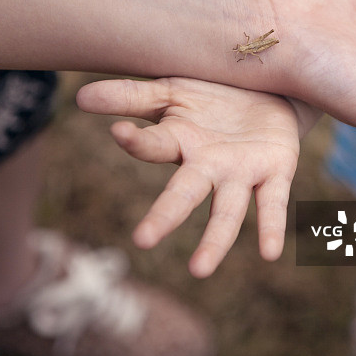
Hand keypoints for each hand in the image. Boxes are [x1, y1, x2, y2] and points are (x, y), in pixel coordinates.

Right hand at [76, 78, 299, 277]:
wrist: (271, 85)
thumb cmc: (214, 94)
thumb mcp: (174, 90)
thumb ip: (132, 96)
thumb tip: (80, 97)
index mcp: (180, 141)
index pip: (152, 144)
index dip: (136, 140)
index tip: (121, 133)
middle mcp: (208, 166)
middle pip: (184, 193)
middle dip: (165, 215)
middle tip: (143, 239)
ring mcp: (241, 172)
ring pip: (227, 210)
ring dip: (215, 240)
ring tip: (200, 270)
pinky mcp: (276, 170)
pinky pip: (272, 203)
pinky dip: (271, 227)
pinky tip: (271, 253)